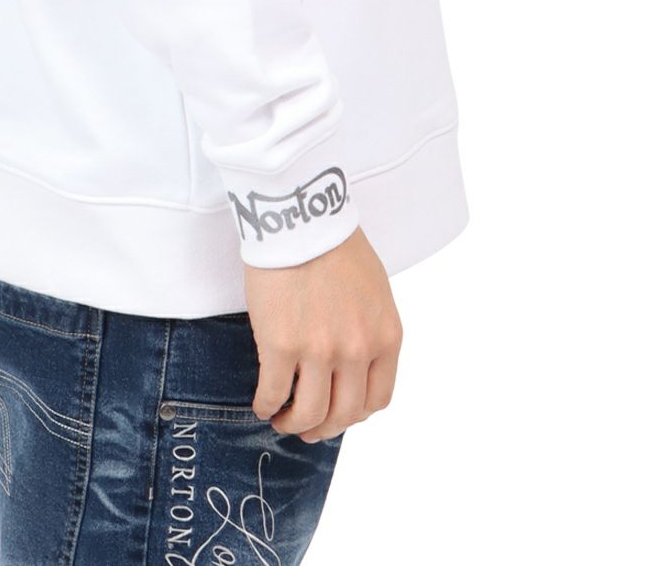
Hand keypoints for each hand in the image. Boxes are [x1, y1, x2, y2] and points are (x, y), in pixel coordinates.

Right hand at [244, 227, 402, 442]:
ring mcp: (318, 351)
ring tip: (281, 418)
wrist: (300, 219)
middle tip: (307, 426)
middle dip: (324, 428)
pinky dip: (266, 405)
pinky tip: (262, 403)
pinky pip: (272, 393)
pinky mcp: (279, 345)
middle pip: (344, 414)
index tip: (338, 412)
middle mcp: (356, 350)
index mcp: (385, 337)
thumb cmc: (335, 245)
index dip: (355, 414)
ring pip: (309, 413)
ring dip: (294, 424)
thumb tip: (352, 364)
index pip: (377, 399)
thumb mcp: (374, 292)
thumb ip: (369, 330)